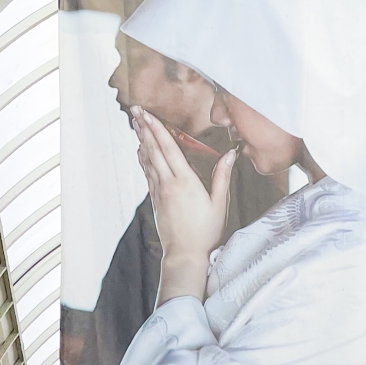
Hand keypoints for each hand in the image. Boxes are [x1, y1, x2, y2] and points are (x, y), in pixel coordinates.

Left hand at [131, 106, 234, 303]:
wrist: (185, 255)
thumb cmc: (205, 232)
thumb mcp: (219, 204)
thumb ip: (222, 177)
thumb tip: (230, 155)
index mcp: (185, 181)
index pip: (168, 148)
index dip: (157, 129)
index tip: (148, 114)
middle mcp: (168, 183)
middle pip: (154, 150)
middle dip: (145, 128)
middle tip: (135, 109)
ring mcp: (159, 192)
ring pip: (148, 160)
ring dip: (142, 139)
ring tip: (135, 123)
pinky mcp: (155, 200)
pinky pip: (148, 173)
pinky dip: (143, 158)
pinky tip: (141, 150)